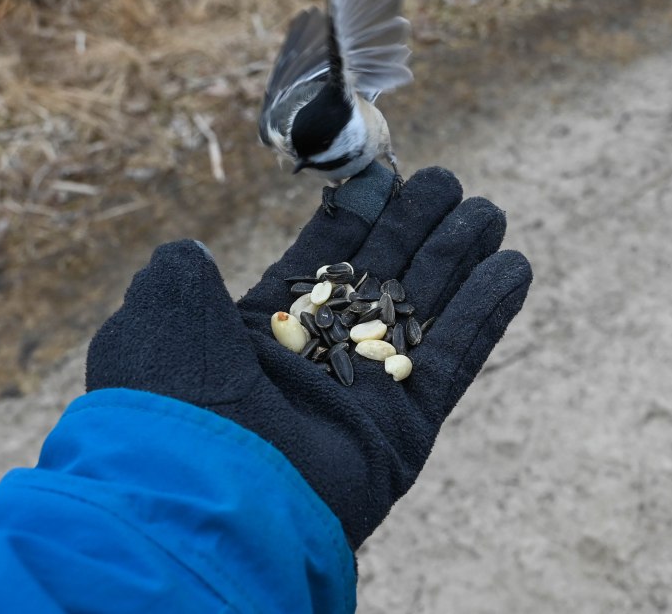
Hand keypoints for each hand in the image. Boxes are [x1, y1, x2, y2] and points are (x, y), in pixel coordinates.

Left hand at [86, 164, 531, 548]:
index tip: (387, 173)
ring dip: (460, 259)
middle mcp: (320, 356)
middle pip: (384, 276)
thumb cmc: (172, 405)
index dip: (357, 216)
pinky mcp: (407, 427)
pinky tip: (514, 269)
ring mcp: (367, 392)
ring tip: (490, 213)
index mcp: (262, 331)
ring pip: (426, 310)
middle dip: (418, 228)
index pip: (322, 260)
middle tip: (450, 185)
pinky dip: (486, 314)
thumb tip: (186, 252)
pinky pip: (455, 359)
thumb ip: (178, 276)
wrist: (205, 497)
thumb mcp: (157, 318)